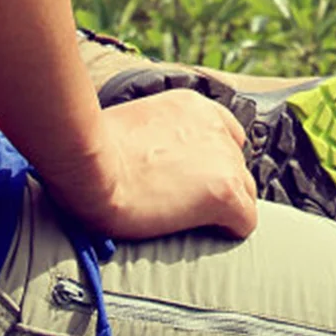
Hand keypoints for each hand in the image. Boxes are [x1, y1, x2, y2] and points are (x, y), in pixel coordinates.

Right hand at [38, 88, 259, 242]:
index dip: (209, 159)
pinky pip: (245, 223)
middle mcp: (215, 127)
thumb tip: (156, 158)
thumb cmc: (94, 148)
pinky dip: (226, 231)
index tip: (189, 173)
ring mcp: (224, 159)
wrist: (90, 165)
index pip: (226, 133)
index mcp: (191, 105)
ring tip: (185, 217)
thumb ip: (159, 133)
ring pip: (245, 194)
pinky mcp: (225, 193)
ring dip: (220, 206)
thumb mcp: (133, 123)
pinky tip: (197, 230)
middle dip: (214, 182)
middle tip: (180, 198)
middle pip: (236, 165)